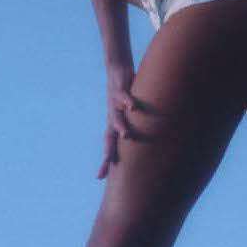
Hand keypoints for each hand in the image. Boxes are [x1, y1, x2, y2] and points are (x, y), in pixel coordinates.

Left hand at [98, 63, 140, 179]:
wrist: (117, 69)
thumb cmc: (126, 94)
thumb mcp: (130, 113)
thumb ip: (137, 126)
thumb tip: (148, 143)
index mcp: (114, 124)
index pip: (109, 146)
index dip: (105, 160)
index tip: (99, 177)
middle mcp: (112, 116)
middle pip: (109, 137)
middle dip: (108, 150)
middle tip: (107, 163)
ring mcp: (115, 103)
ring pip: (116, 117)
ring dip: (120, 126)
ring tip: (126, 135)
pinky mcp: (120, 90)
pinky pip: (124, 97)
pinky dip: (128, 102)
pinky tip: (132, 107)